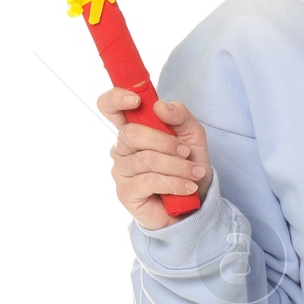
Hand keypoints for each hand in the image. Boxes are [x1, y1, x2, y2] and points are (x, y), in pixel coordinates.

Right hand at [100, 89, 211, 227]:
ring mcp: (120, 171)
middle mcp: (121, 148)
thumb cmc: (188, 166)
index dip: (116, 99)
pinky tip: (187, 188)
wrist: (193, 205)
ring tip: (194, 174)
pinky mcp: (125, 193)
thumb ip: (180, 116)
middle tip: (186, 152)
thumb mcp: (192, 136)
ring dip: (177, 167)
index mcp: (133, 129)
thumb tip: (160, 106)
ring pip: (145, 160)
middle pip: (131, 134)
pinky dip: (174, 183)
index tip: (136, 100)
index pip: (109, 107)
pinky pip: (148, 181)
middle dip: (164, 142)